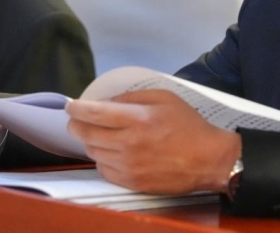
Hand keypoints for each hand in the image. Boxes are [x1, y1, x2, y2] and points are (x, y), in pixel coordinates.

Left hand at [66, 90, 240, 194]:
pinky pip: (104, 169)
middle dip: (77, 125)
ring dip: (90, 142)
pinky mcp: (132, 182)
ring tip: (98, 135)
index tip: (70, 106)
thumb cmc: (188, 125)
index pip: (95, 113)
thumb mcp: (164, 98)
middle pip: (87, 134)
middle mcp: (129, 143)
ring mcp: (129, 166)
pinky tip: (111, 152)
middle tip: (77, 120)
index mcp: (138, 119)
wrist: (208, 160)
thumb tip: (107, 102)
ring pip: (93, 152)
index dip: (77, 109)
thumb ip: (133, 97)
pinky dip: (102, 159)